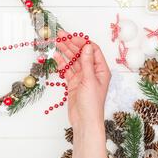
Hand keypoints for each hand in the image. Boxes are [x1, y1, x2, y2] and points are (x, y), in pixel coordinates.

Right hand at [54, 30, 110, 157]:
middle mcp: (92, 72)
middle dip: (71, 44)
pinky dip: (62, 63)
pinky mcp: (74, 83)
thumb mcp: (90, 80)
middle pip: (81, 54)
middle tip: (60, 35)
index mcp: (101, 70)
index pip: (92, 50)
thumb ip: (86, 63)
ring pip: (73, 61)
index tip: (71, 36)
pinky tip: (56, 55)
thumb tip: (87, 46)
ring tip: (56, 42)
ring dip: (65, 51)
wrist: (84, 121)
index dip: (82, 42)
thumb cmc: (92, 104)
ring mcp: (82, 77)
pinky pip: (67, 70)